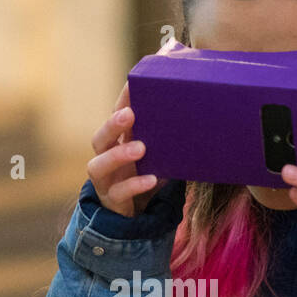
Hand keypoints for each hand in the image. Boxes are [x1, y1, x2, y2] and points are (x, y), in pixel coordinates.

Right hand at [86, 82, 165, 217]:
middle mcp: (105, 158)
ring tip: (141, 148)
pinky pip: (119, 192)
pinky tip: (152, 179)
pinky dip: (134, 184)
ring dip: (118, 155)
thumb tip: (198, 112)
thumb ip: (167, 137)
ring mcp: (105, 180)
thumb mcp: (157, 154)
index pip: (115, 116)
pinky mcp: (112, 201)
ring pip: (99, 165)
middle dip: (112, 125)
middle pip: (99, 138)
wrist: (136, 213)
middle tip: (129, 114)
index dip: (122, 100)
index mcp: (117, 142)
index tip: (133, 83)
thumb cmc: (148, 174)